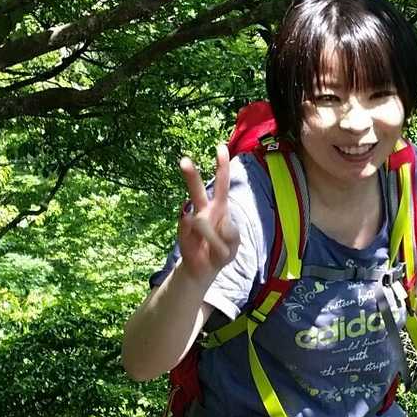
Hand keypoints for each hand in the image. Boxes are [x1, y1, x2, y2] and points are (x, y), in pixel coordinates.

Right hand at [177, 143, 239, 283]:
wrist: (205, 269)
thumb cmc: (222, 251)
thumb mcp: (234, 244)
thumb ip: (229, 234)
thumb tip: (209, 225)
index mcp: (221, 207)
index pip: (222, 183)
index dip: (222, 166)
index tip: (220, 147)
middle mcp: (204, 210)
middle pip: (197, 190)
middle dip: (191, 176)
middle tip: (184, 161)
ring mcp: (191, 220)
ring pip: (193, 216)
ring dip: (209, 234)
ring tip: (215, 247)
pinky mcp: (183, 232)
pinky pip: (194, 236)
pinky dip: (207, 245)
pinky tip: (204, 249)